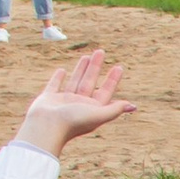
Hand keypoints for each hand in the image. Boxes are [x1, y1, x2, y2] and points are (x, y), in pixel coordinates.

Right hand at [16, 49, 134, 154]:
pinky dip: (58, 78)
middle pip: (90, 82)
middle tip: (100, 51)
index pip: (106, 91)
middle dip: (96, 67)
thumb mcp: (98, 115)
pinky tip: (62, 71)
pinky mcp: (49, 98)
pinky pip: (55, 85)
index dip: (112, 80)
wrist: (47, 127)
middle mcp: (80, 105)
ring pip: (75, 81)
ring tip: (87, 56)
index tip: (118, 67)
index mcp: (93, 109)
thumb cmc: (73, 122)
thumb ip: (114, 110)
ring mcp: (64, 101)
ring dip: (81, 69)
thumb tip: (133, 106)